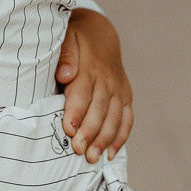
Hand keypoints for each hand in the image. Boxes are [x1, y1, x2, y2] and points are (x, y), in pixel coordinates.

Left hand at [55, 9, 132, 162]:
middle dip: (90, 132)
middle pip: (99, 110)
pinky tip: (110, 153)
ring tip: (93, 158)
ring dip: (104, 139)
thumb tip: (64, 74)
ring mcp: (119, 89)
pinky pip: (126, 119)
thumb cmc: (77, 39)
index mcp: (90, 67)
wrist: (101, 32)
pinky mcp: (126, 96)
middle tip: (79, 151)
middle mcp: (107, 80)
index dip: (76, 112)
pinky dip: (120, 137)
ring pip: (114, 118)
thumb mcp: (67, 38)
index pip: (83, 93)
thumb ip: (65, 56)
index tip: (69, 130)